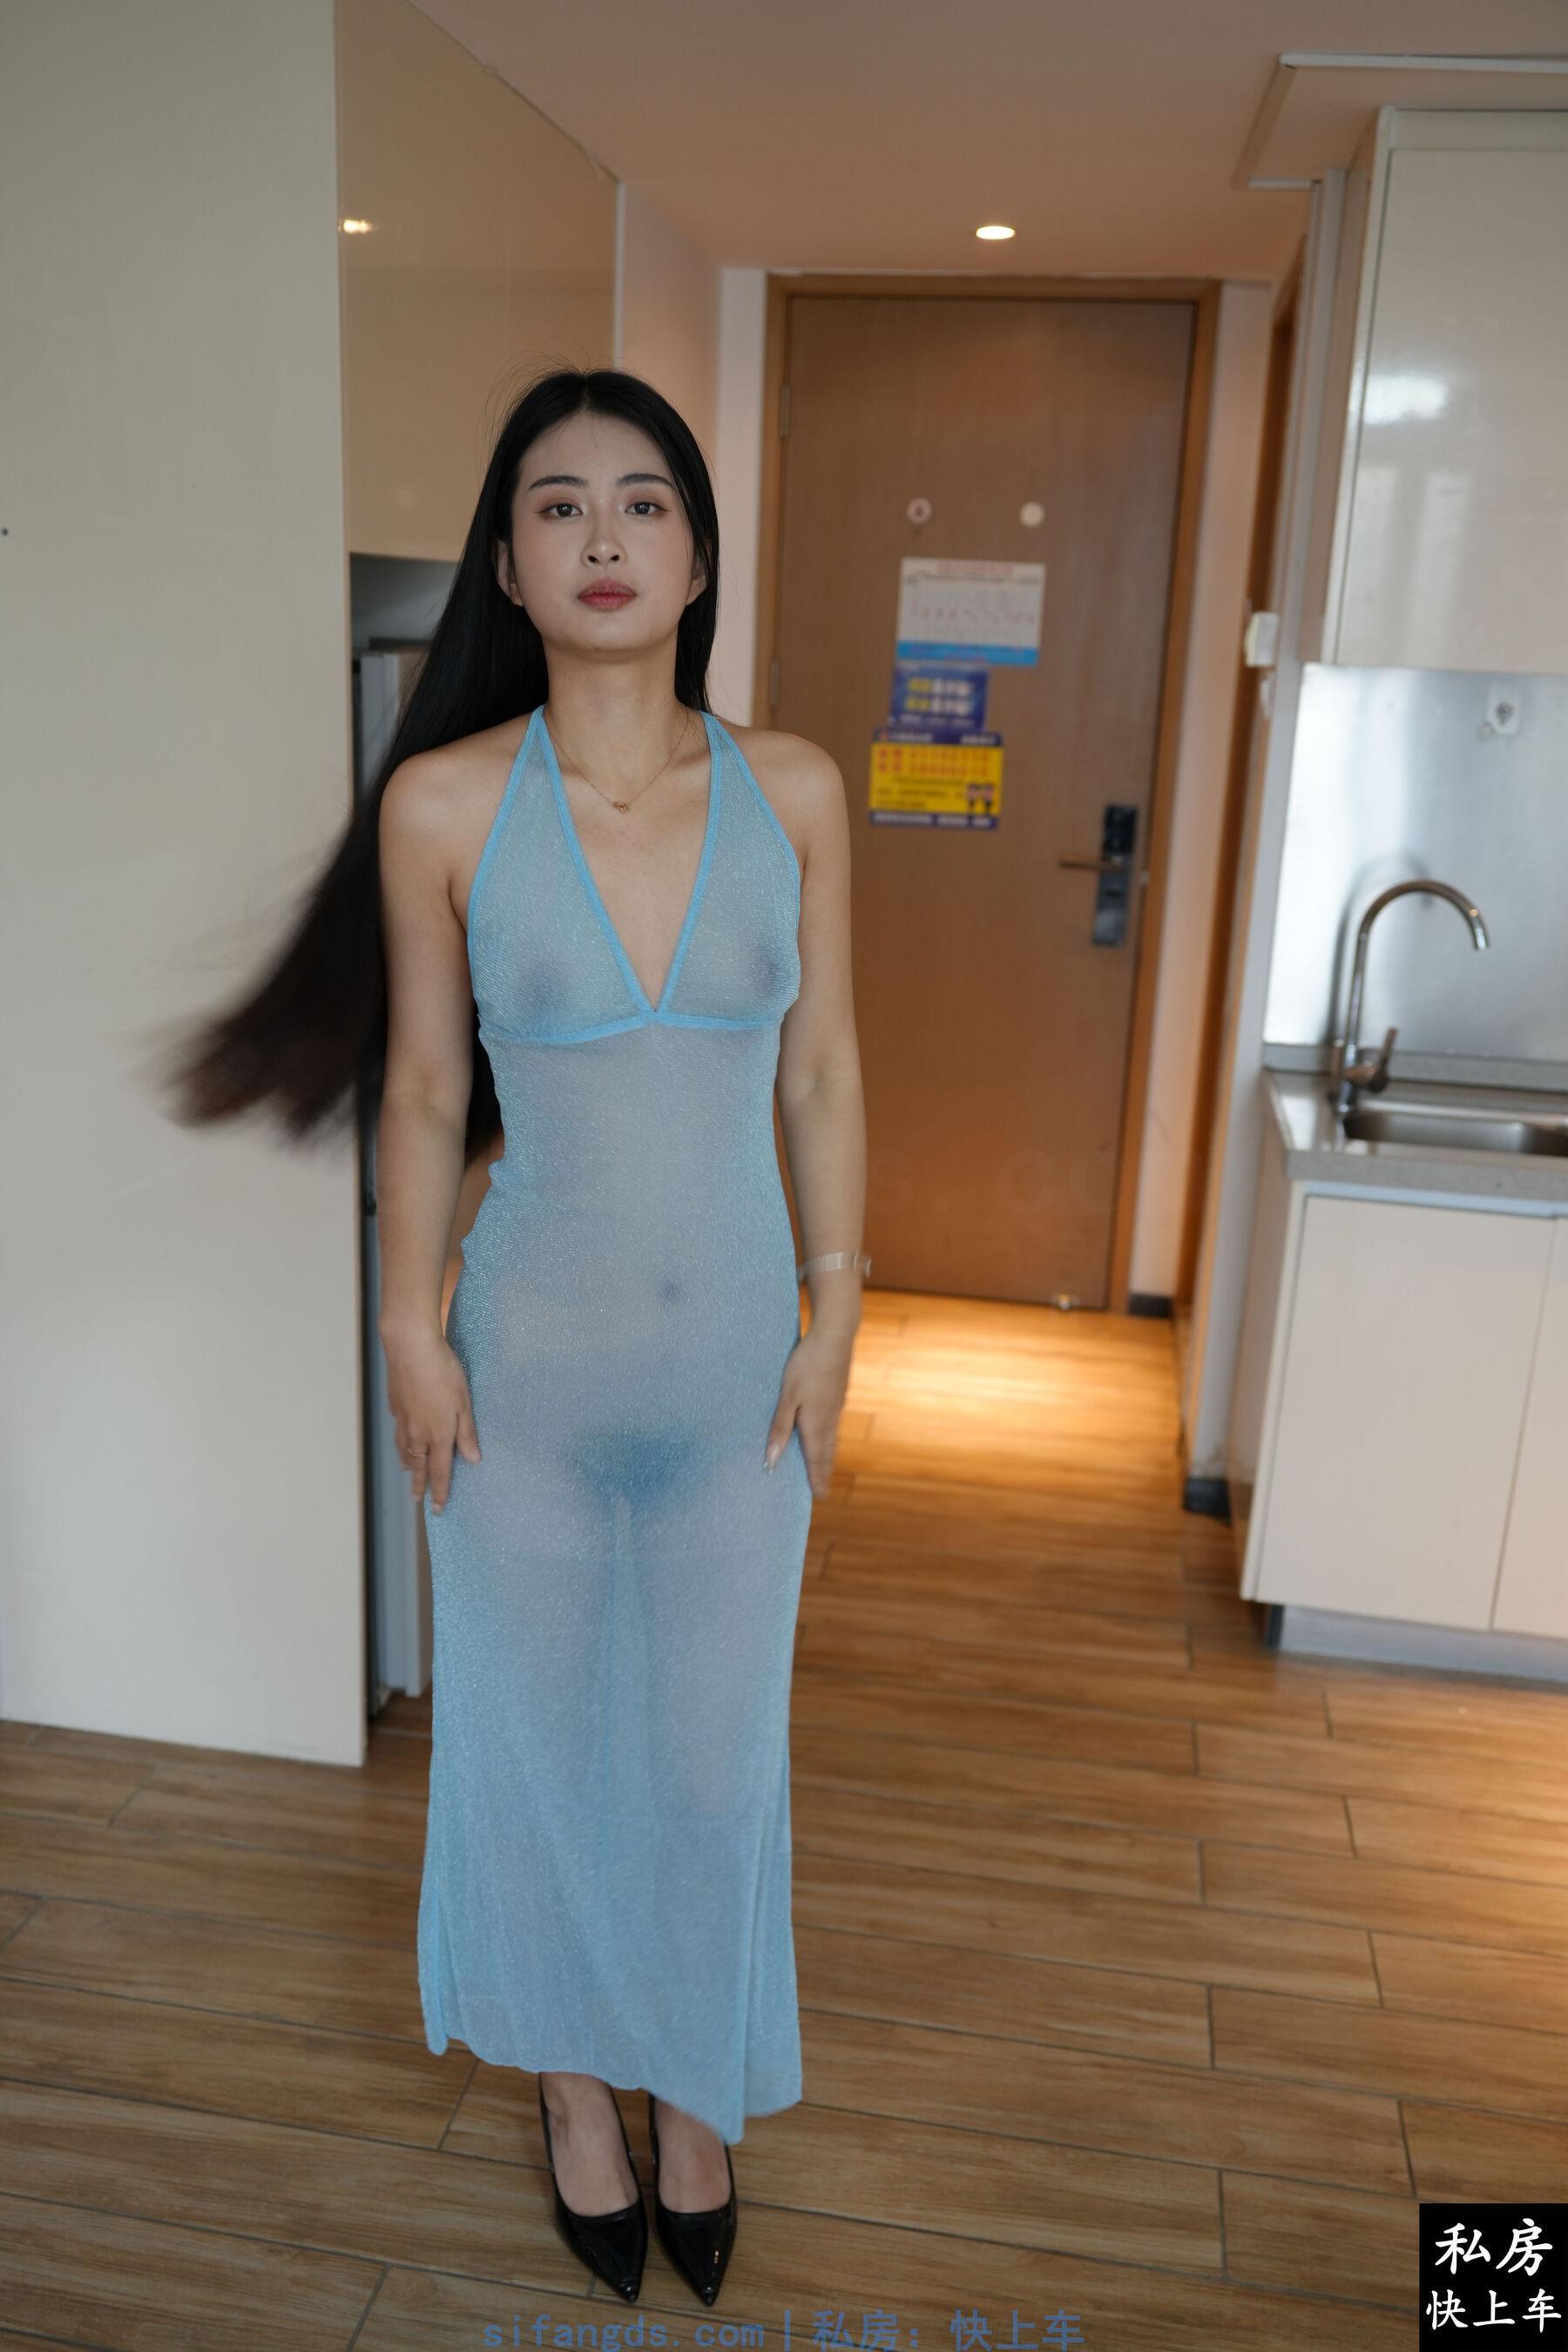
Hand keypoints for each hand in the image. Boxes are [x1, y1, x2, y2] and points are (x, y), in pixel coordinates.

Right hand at [385, 1329, 480, 1511]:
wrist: (411, 1349)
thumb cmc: (443, 1373)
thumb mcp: (464, 1403)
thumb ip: (467, 1433)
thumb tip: (473, 1459)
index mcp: (439, 1434)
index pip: (440, 1472)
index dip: (440, 1492)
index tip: (438, 1509)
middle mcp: (418, 1433)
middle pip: (418, 1466)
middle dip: (419, 1484)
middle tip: (418, 1499)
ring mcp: (403, 1420)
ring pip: (404, 1451)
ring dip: (408, 1465)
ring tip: (409, 1473)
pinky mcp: (395, 1406)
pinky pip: (398, 1433)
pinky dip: (401, 1444)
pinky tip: (402, 1440)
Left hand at [765, 1323, 853, 1496]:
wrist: (835, 1335)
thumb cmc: (806, 1364)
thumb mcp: (787, 1396)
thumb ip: (780, 1428)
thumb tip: (773, 1460)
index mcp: (816, 1421)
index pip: (816, 1457)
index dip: (816, 1476)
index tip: (819, 1495)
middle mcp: (830, 1417)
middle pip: (827, 1450)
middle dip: (824, 1470)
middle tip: (823, 1489)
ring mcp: (837, 1403)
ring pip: (832, 1436)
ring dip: (827, 1453)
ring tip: (824, 1464)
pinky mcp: (839, 1391)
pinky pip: (834, 1421)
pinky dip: (829, 1435)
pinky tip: (826, 1430)